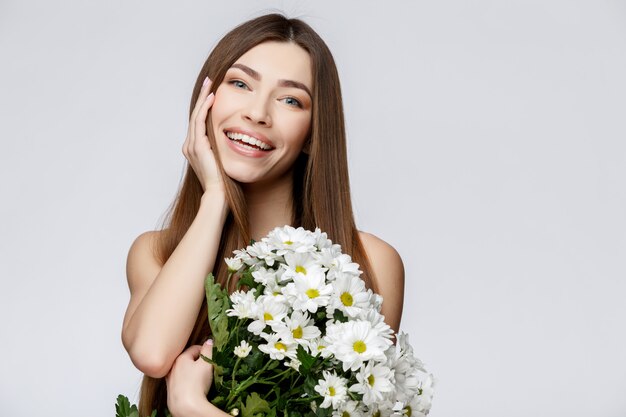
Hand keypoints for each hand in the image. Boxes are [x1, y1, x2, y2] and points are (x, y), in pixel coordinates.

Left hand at [166, 339, 214, 416]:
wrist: (186, 407)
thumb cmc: (197, 383)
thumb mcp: (207, 363)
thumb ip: (208, 350)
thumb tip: (209, 341)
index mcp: (180, 358)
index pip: (195, 348)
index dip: (206, 351)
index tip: (213, 357)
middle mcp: (172, 367)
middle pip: (188, 360)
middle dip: (198, 362)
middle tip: (208, 368)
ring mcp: (170, 380)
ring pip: (184, 371)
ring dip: (192, 373)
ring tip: (202, 379)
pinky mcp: (171, 391)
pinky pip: (181, 382)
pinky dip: (188, 383)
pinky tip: (194, 388)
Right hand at [183, 77, 223, 193]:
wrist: (219, 195)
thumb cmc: (224, 182)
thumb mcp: (223, 161)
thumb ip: (223, 149)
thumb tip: (233, 142)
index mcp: (195, 148)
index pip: (199, 122)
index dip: (204, 106)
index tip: (212, 93)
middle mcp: (190, 146)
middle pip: (195, 115)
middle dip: (202, 97)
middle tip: (208, 81)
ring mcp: (191, 146)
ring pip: (196, 115)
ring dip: (203, 99)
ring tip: (209, 84)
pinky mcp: (198, 146)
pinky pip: (199, 122)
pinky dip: (205, 109)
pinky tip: (212, 98)